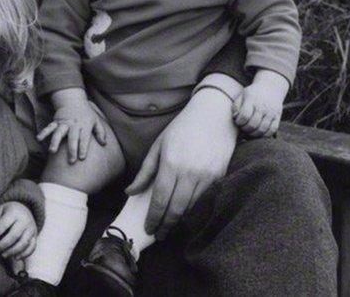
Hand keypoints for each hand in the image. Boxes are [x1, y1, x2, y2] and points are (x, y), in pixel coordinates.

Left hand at [0, 201, 37, 261]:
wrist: (24, 209)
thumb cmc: (7, 212)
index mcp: (14, 212)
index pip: (3, 225)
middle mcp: (24, 220)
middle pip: (14, 235)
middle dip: (3, 245)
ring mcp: (31, 229)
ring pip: (24, 243)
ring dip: (13, 251)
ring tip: (3, 255)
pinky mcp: (35, 236)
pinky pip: (32, 247)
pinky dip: (24, 254)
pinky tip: (15, 258)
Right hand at [37, 90, 107, 162]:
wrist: (73, 100)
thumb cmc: (86, 114)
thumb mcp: (96, 121)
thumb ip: (100, 132)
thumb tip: (104, 144)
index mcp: (85, 125)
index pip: (84, 138)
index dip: (83, 147)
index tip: (82, 158)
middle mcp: (74, 124)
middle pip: (72, 137)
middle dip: (71, 149)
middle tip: (71, 161)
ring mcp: (64, 123)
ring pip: (59, 132)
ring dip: (55, 142)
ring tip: (52, 151)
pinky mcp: (56, 122)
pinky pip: (49, 127)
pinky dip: (44, 132)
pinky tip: (39, 139)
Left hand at [125, 89, 236, 238]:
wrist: (215, 115)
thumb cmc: (182, 128)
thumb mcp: (158, 146)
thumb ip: (145, 172)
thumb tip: (130, 192)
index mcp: (170, 163)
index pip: (159, 199)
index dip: (153, 217)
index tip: (148, 228)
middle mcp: (189, 172)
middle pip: (176, 209)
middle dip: (166, 225)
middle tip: (158, 235)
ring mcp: (206, 176)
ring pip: (191, 208)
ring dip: (179, 221)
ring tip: (169, 227)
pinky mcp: (219, 177)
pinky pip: (205, 201)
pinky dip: (194, 211)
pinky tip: (185, 215)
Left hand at [232, 70, 287, 136]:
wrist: (270, 87)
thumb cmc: (252, 94)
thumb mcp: (242, 95)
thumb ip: (236, 106)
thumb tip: (235, 118)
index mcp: (252, 100)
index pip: (245, 115)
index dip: (239, 122)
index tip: (238, 121)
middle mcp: (263, 106)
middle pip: (253, 124)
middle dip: (245, 129)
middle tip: (243, 128)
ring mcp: (271, 112)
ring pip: (262, 129)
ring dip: (254, 134)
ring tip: (249, 131)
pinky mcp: (278, 116)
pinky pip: (272, 130)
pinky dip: (265, 134)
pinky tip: (259, 132)